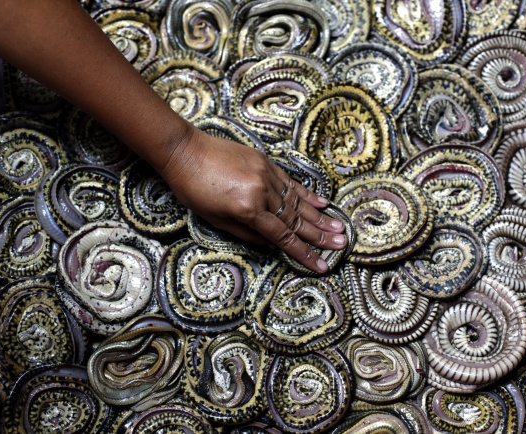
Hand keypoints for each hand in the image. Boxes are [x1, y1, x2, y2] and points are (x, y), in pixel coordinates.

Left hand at [158, 126, 346, 272]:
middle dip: (320, 235)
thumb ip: (247, 234)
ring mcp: (266, 174)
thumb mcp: (215, 219)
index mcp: (248, 209)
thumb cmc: (192, 190)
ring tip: (338, 228)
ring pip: (297, 201)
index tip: (320, 265)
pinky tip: (322, 203)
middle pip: (296, 219)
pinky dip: (306, 193)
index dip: (303, 252)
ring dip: (319, 216)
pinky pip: (290, 182)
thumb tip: (273, 245)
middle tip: (341, 245)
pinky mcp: (265, 162)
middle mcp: (262, 191)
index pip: (282, 236)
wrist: (184, 151)